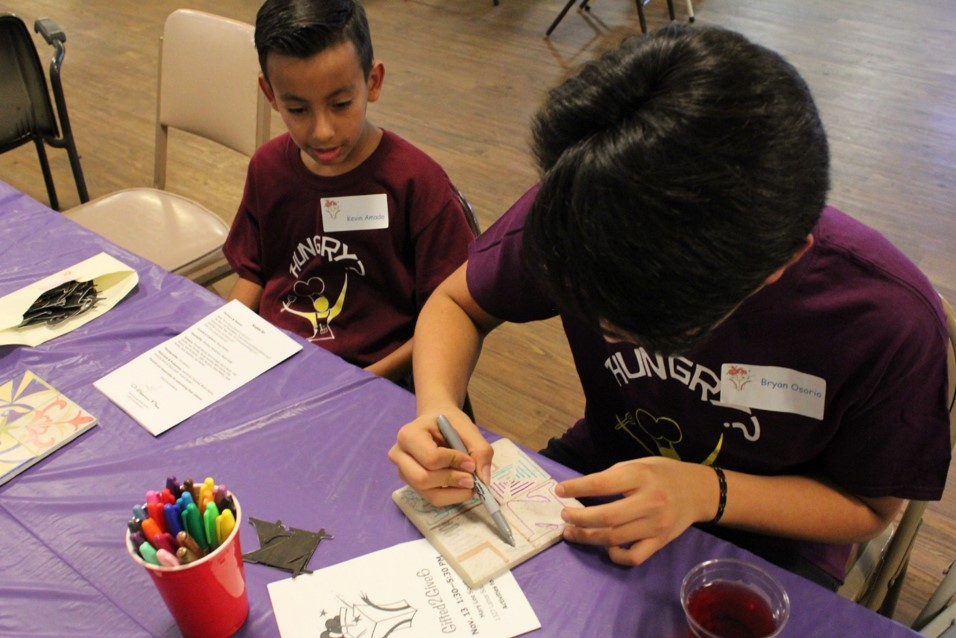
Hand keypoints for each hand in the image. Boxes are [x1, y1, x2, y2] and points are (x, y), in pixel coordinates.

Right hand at [388, 410, 493, 506]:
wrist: (435, 424)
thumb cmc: (449, 424)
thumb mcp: (467, 429)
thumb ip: (480, 450)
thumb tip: (483, 479)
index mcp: (409, 435)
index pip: (431, 458)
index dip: (454, 463)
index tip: (470, 462)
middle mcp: (399, 455)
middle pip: (423, 479)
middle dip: (452, 481)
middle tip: (472, 479)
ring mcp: (403, 472)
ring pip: (427, 493)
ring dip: (454, 493)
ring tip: (470, 484)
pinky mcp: (411, 484)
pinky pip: (431, 498)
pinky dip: (451, 496)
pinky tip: (460, 486)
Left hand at [555, 457, 715, 565]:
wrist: (698, 491)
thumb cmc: (663, 474)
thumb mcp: (638, 464)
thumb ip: (613, 476)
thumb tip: (581, 490)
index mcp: (641, 476)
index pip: (602, 484)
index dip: (577, 488)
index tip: (559, 491)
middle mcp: (649, 502)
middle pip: (606, 517)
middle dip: (579, 519)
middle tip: (564, 516)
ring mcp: (655, 525)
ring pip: (614, 538)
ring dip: (587, 537)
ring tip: (571, 532)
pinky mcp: (660, 542)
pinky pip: (633, 556)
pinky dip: (615, 556)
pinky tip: (605, 548)